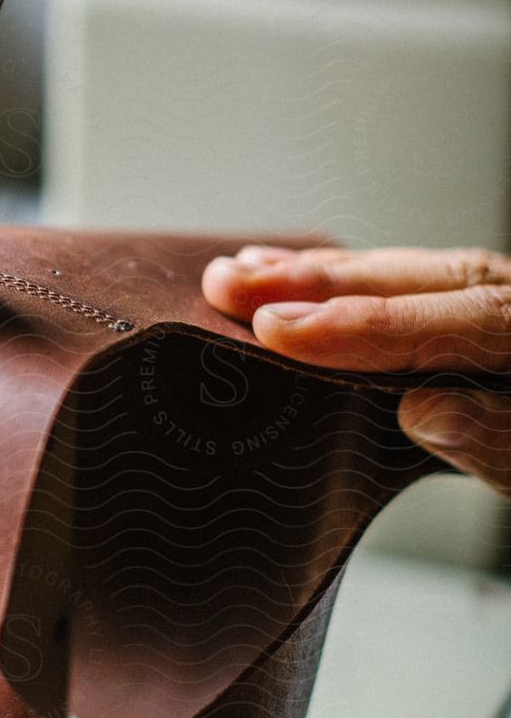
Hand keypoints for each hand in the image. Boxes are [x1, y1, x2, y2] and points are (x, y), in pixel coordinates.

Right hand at [202, 244, 510, 497]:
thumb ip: (503, 444)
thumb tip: (425, 409)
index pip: (465, 321)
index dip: (366, 328)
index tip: (282, 332)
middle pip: (438, 280)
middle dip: (327, 283)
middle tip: (233, 288)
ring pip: (430, 276)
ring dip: (329, 277)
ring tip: (244, 273)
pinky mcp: (500, 331)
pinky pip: (433, 291)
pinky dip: (363, 287)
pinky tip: (304, 279)